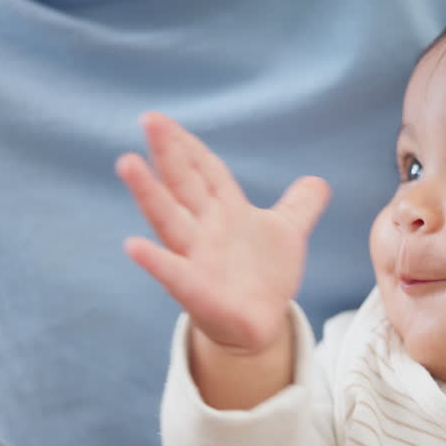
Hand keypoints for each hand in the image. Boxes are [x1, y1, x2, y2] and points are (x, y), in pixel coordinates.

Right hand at [119, 112, 329, 354]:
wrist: (258, 326)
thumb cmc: (263, 277)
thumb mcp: (287, 235)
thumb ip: (300, 206)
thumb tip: (318, 182)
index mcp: (226, 211)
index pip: (205, 170)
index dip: (188, 145)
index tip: (161, 119)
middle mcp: (205, 229)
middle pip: (184, 184)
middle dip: (167, 153)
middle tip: (148, 120)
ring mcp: (196, 258)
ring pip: (169, 219)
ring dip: (148, 193)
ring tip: (127, 163)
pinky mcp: (196, 290)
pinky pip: (172, 273)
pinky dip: (153, 260)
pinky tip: (132, 245)